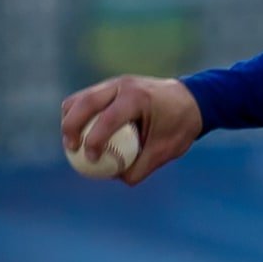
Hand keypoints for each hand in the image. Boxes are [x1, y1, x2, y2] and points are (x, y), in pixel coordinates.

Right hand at [61, 75, 202, 185]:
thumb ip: (141, 167)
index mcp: (138, 98)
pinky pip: (85, 100)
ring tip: (72, 144)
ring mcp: (115, 83)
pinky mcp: (111, 87)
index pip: (107, 118)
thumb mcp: (166, 150)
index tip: (91, 160)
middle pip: (85, 102)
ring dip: (70, 120)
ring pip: (80, 98)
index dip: (94, 141)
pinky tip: (80, 135)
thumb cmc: (180, 125)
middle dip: (71, 127)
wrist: (192, 99)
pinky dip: (77, 116)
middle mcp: (123, 85)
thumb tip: (116, 177)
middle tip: (71, 149)